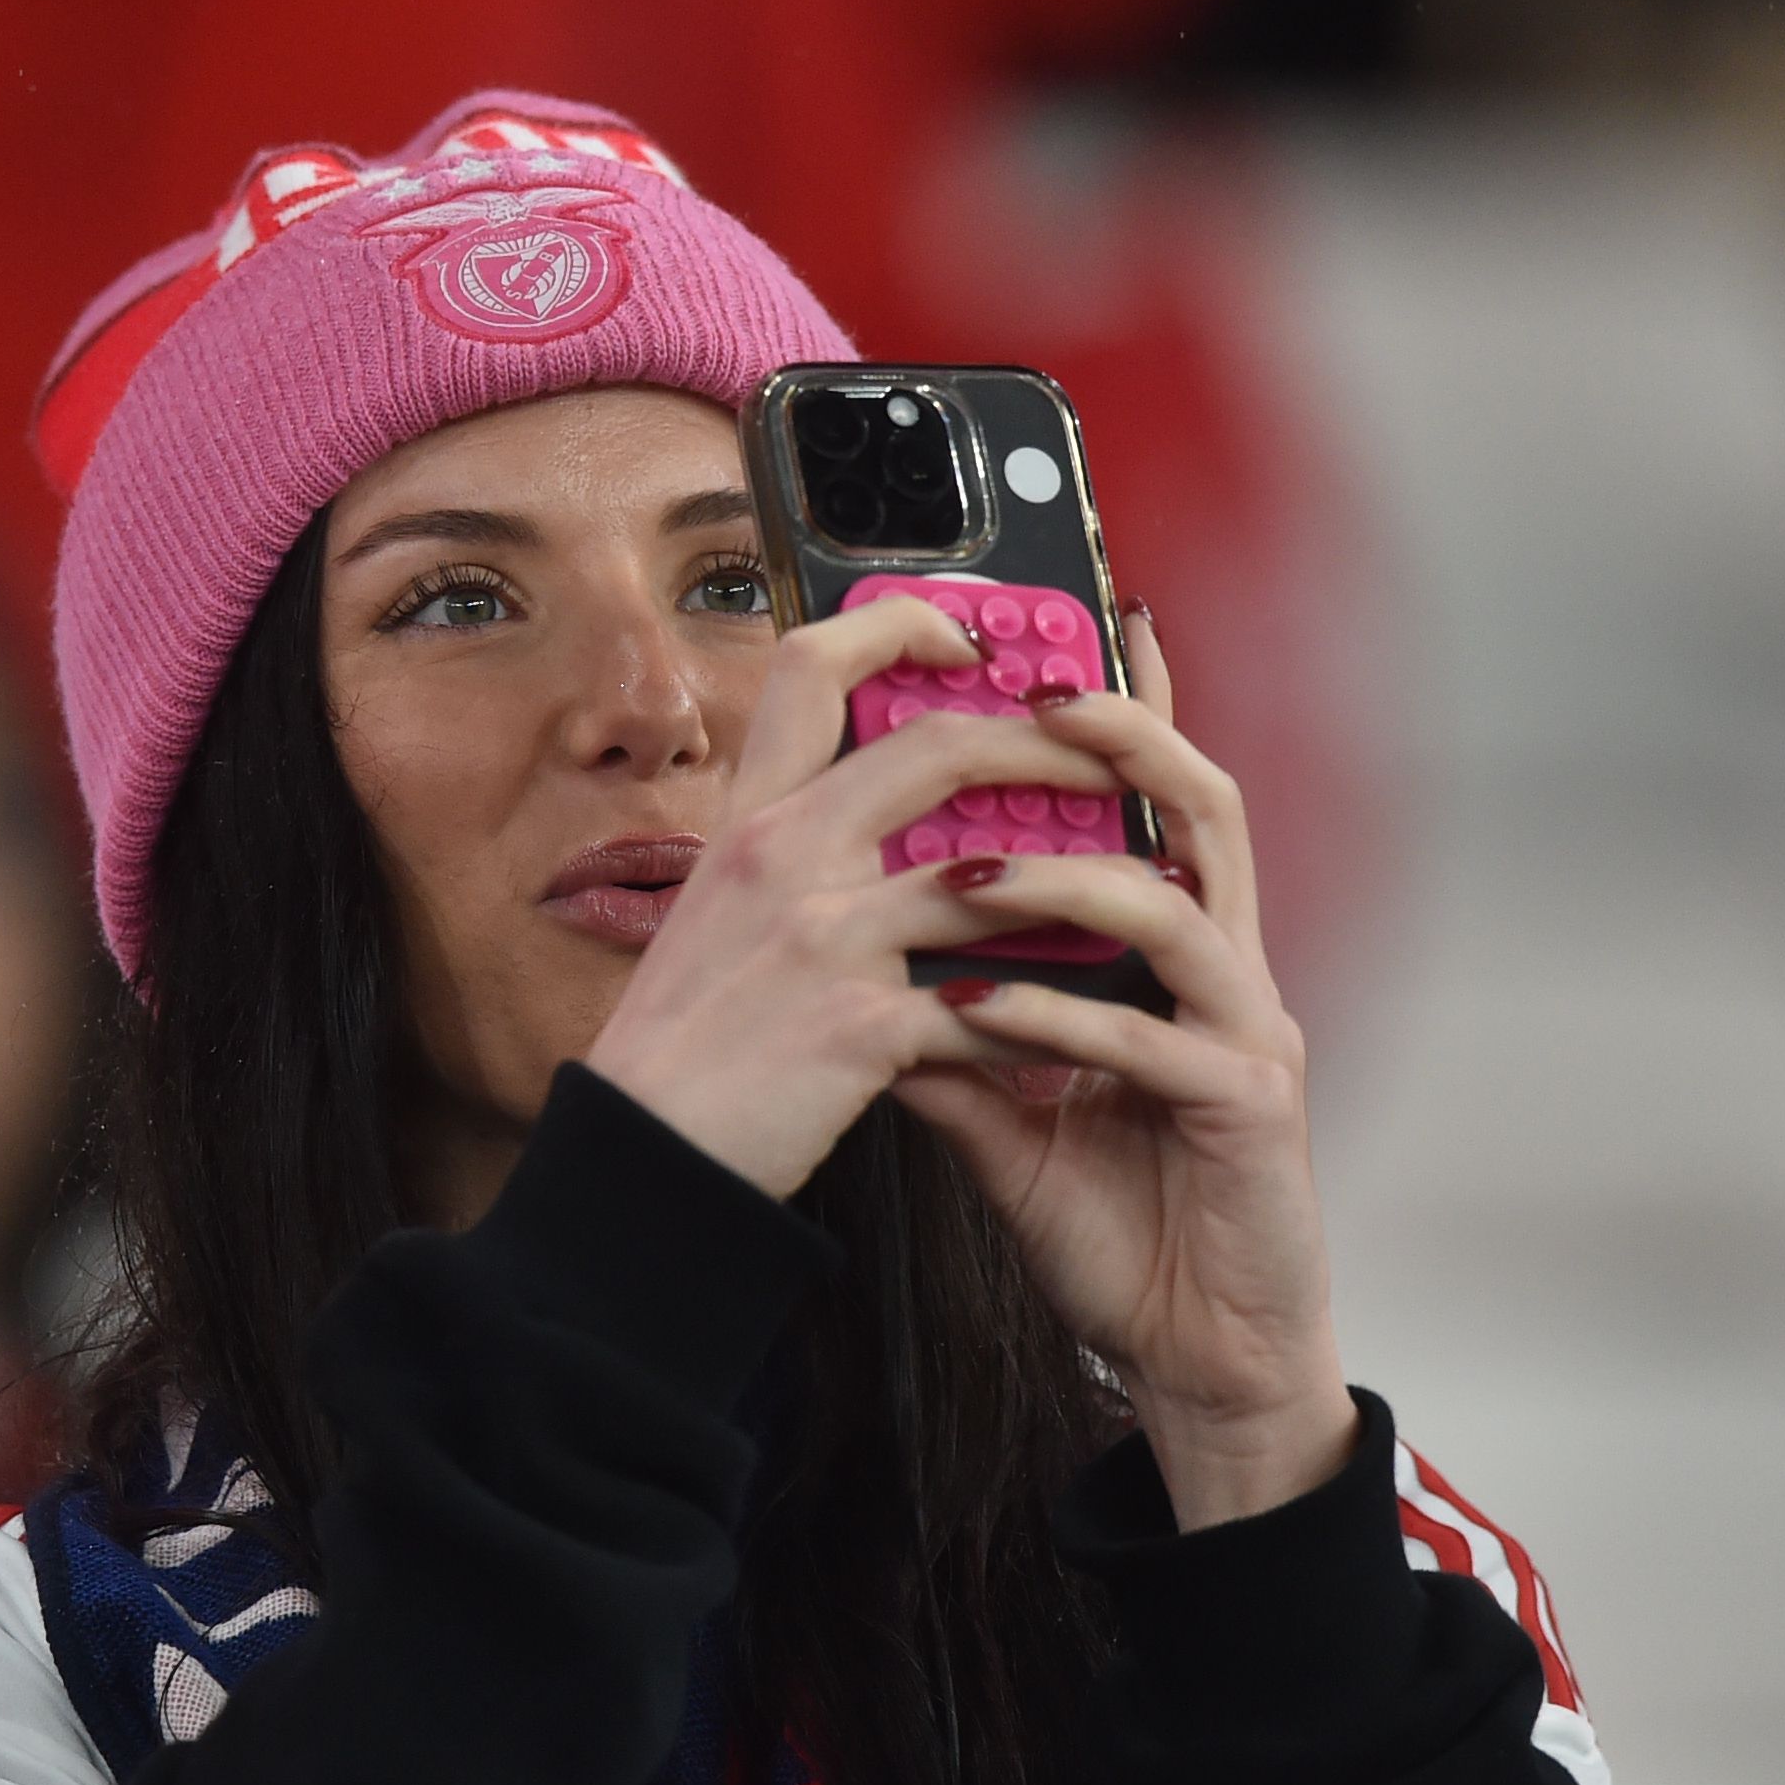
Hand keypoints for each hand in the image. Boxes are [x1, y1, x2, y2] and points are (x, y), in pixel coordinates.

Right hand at [586, 586, 1132, 1197]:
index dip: (895, 627)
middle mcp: (782, 854)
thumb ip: (787, 862)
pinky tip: (1087, 1030)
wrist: (640, 1157)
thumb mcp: (715, 916)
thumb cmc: (682, 1044)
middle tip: (1110, 757)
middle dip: (1048, 743)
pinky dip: (1048, 1015)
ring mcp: (823, 935)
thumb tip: (875, 831)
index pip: (812, 668)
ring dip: (1083, 878)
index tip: (964, 637)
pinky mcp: (860, 1025)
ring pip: (990, 874)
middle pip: (939, 746)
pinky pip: (988, 1003)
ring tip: (1144, 889)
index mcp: (749, 820)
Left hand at [889, 607, 1354, 1526]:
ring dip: (1071, 877)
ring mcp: (1247, 1036)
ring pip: (1184, 909)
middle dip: (1129, 738)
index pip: (1155, 809)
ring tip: (964, 868)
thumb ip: (950, 1035)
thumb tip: (857, 972)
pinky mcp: (1248, 1111)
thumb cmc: (1120, 1229)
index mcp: (1177, 960)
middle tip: (1038, 692)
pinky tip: (985, 1008)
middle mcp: (1226, 975)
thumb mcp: (1007, 1117)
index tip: (1069, 630)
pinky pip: (1154, 1040)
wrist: (1194, 1358)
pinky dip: (1065, 1014)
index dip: (1132, 712)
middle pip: (1204, 812)